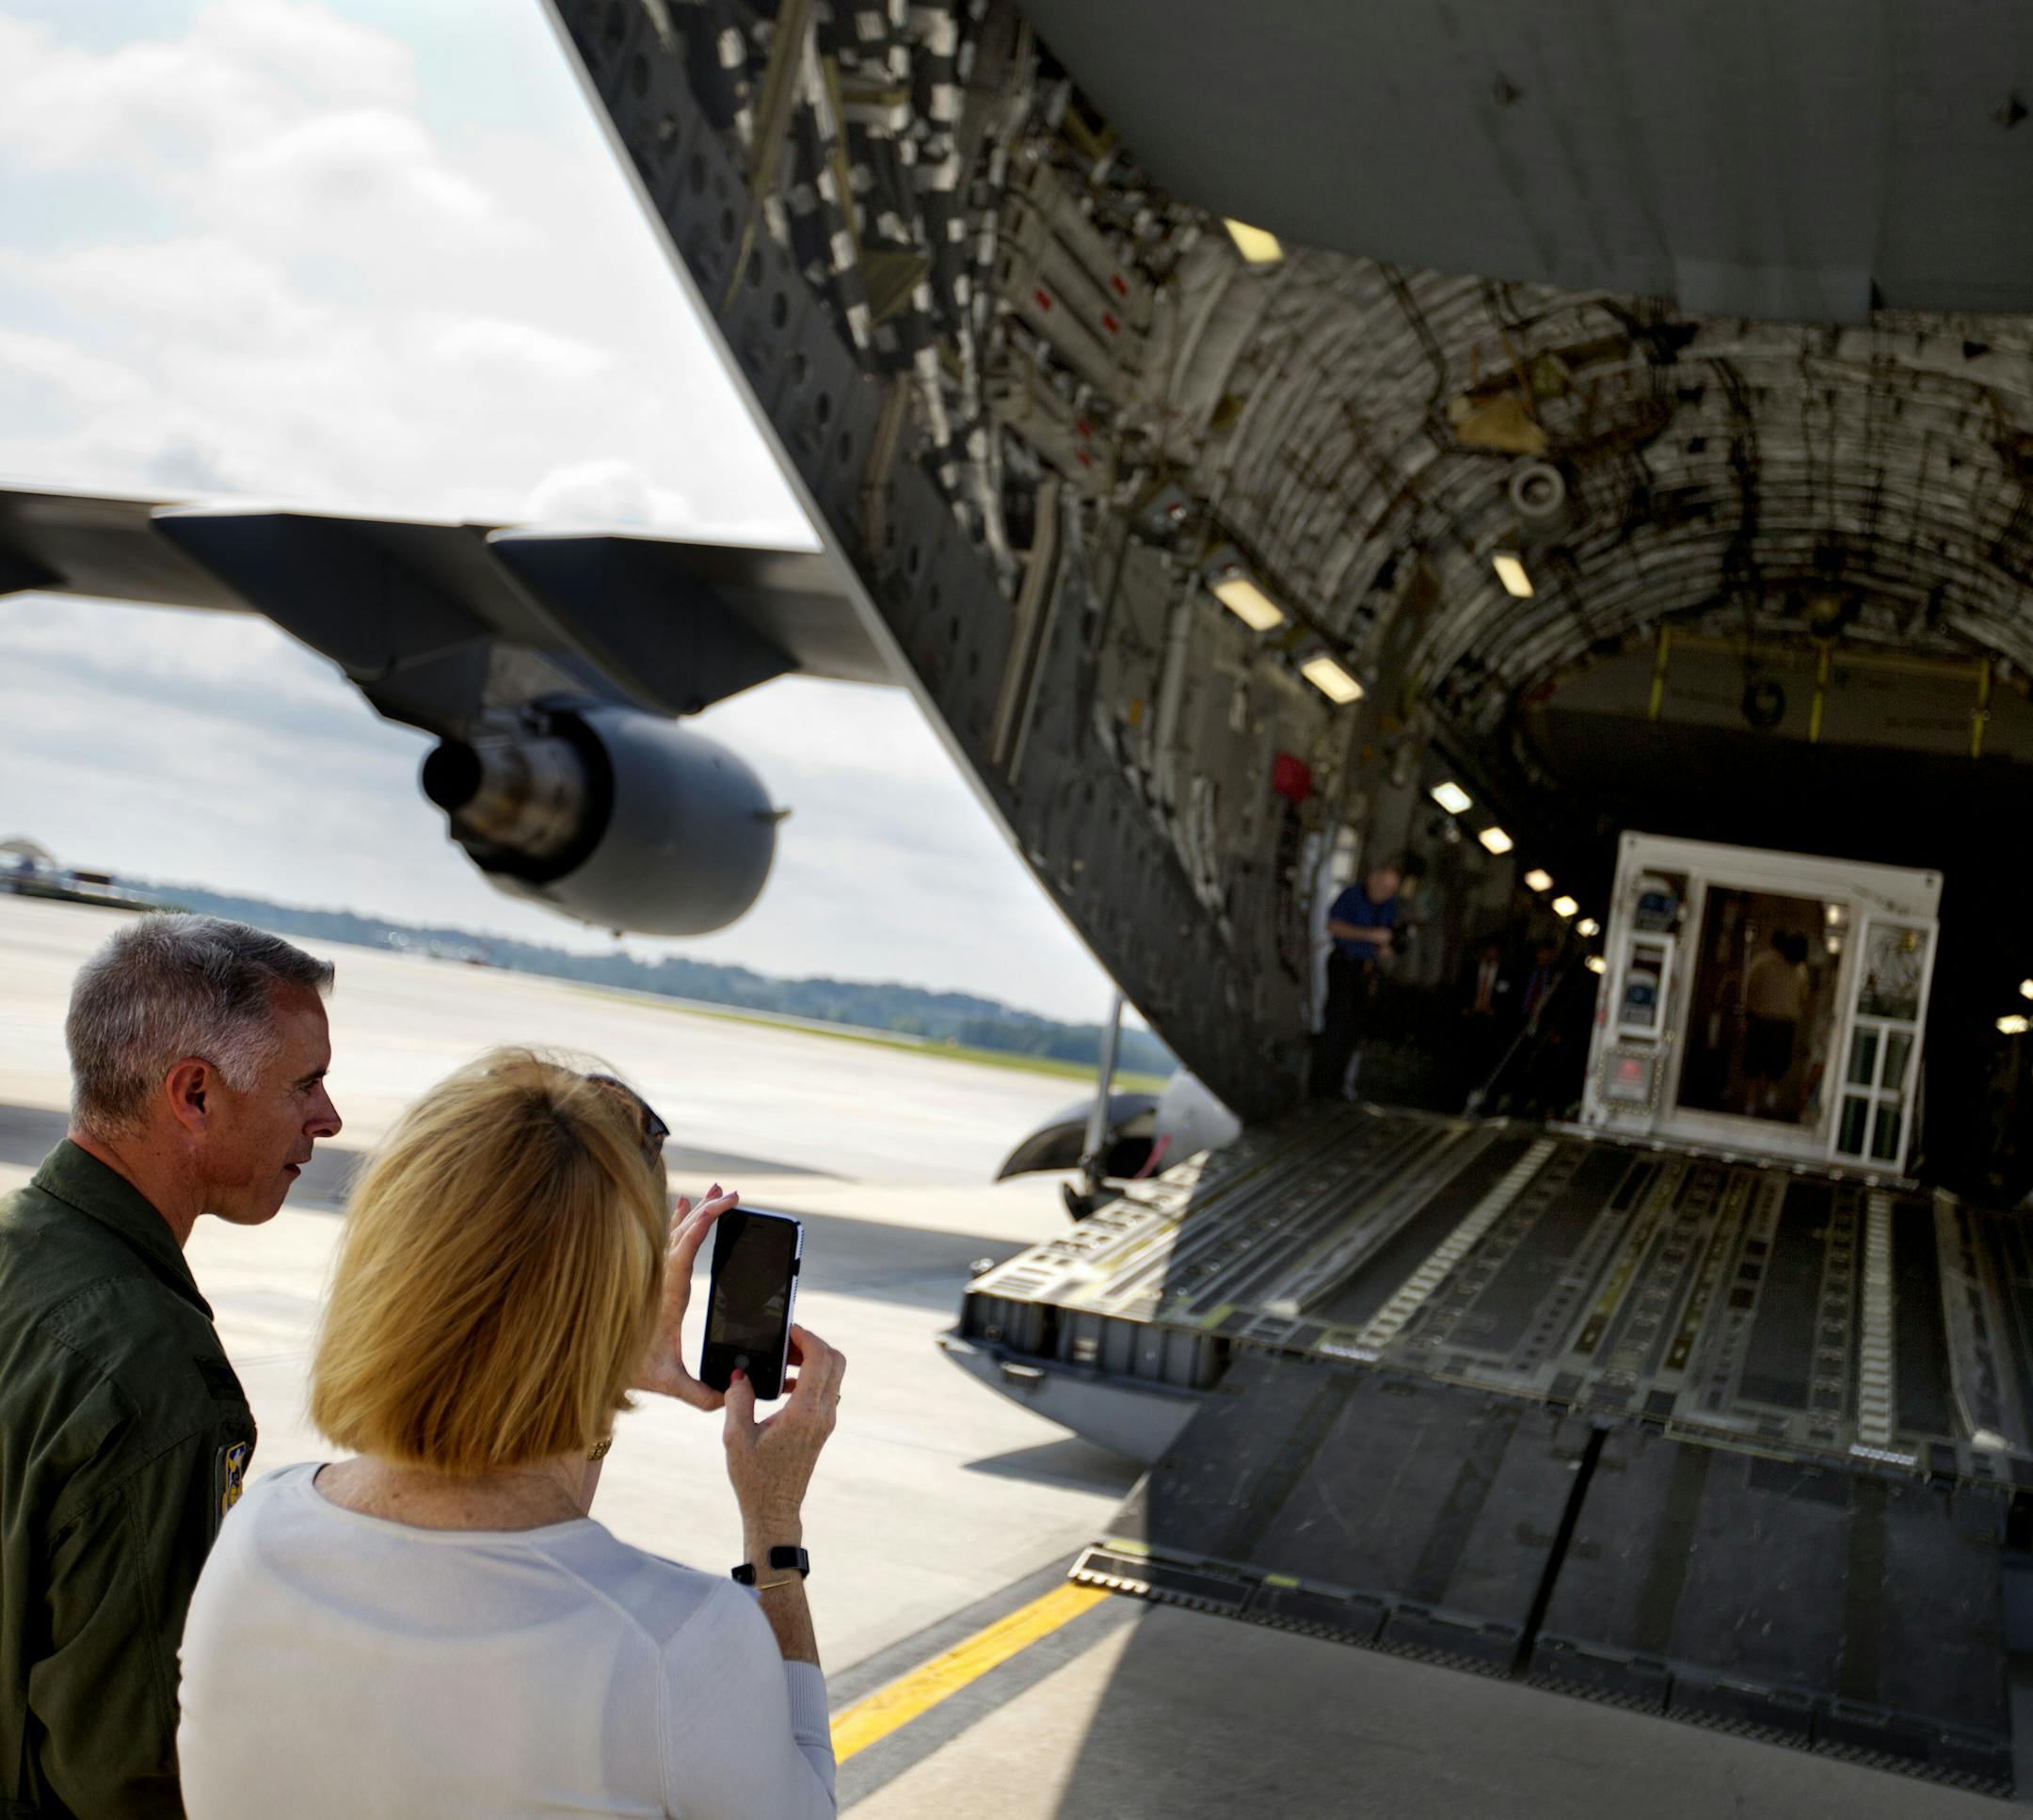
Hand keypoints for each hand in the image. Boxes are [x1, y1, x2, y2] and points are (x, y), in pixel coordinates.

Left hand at [634, 1184, 737, 1408]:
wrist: (588, 1364)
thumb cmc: (627, 1370)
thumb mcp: (667, 1382)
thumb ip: (700, 1393)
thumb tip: (727, 1398)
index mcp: (666, 1294)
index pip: (686, 1247)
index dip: (705, 1221)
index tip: (726, 1203)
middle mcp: (657, 1278)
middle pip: (682, 1233)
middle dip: (707, 1210)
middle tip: (729, 1192)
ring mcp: (650, 1276)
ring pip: (672, 1233)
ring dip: (693, 1212)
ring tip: (711, 1190)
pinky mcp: (648, 1279)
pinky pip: (663, 1241)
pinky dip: (676, 1221)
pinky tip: (682, 1206)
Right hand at [723, 1324, 842, 1533]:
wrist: (774, 1511)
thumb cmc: (754, 1478)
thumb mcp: (735, 1436)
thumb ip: (738, 1399)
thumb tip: (740, 1372)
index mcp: (804, 1412)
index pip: (820, 1358)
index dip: (807, 1337)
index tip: (788, 1330)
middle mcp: (822, 1414)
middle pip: (836, 1361)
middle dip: (814, 1344)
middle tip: (787, 1342)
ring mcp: (826, 1422)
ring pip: (834, 1376)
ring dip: (814, 1360)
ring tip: (783, 1361)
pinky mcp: (823, 1428)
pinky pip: (826, 1391)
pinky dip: (812, 1378)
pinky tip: (785, 1385)